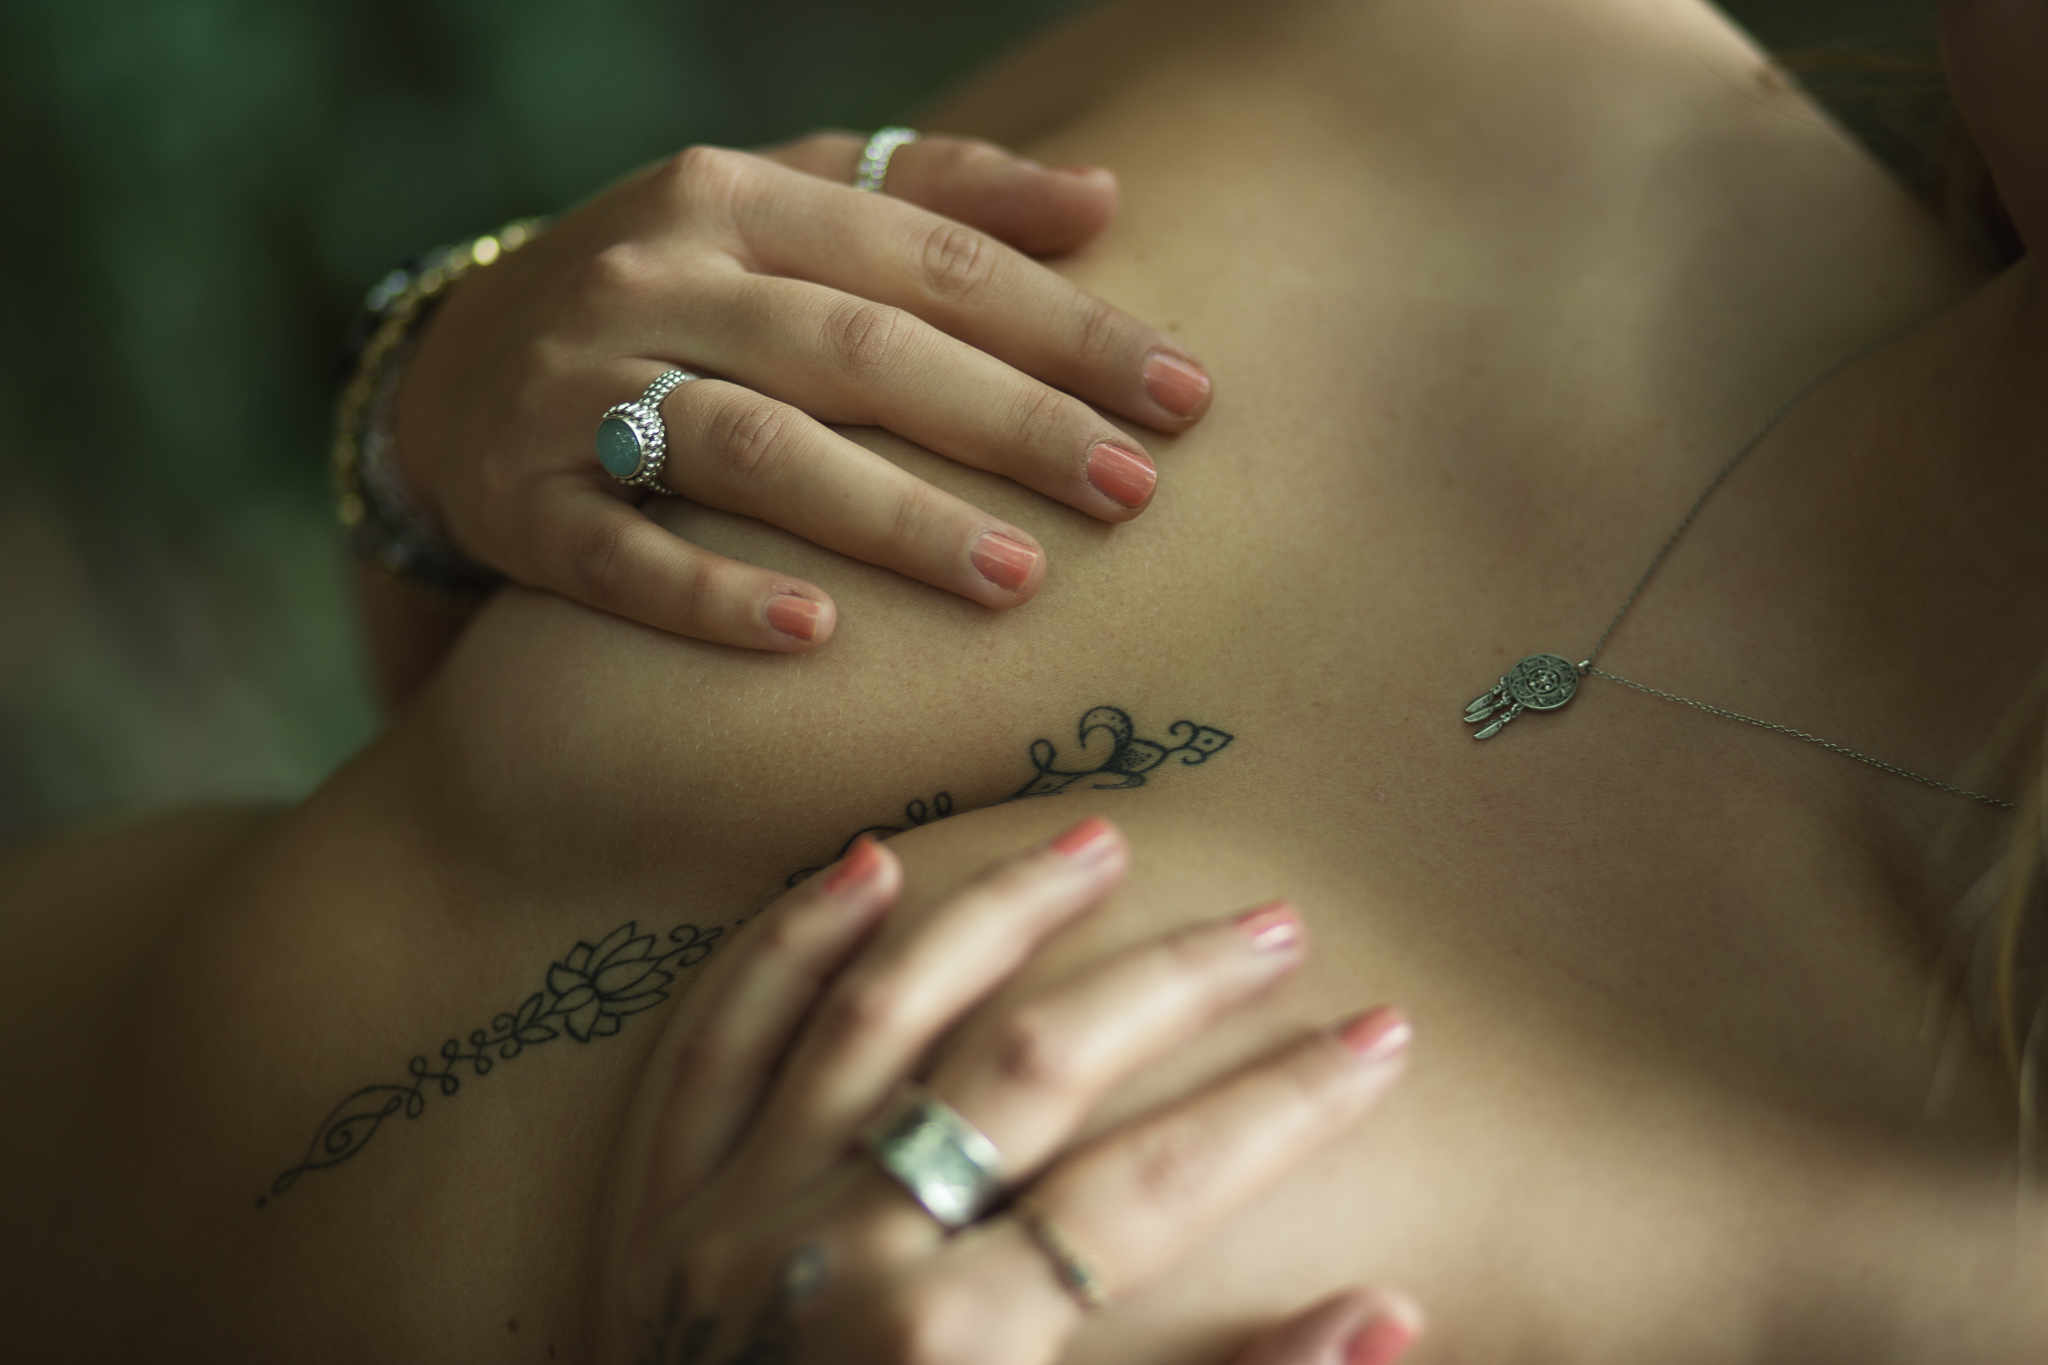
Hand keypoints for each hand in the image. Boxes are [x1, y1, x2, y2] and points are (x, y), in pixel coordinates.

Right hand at [393, 132, 1212, 651]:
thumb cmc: (672, 291)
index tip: (1185, 392)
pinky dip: (714, 594)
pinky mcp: (519, 501)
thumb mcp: (780, 207)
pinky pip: (623, 555)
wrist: (445, 369)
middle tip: (1134, 491)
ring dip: (892, 516)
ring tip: (1015, 577)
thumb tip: (1102, 198)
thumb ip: (934, 192)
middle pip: (862, 350)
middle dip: (1013, 422)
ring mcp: (577, 390)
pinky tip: (816, 636)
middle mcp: (659, 277)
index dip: (1065, 326)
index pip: (932, 258)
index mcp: (739, 196)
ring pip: (755, 448)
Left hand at [603, 818, 1419, 1364]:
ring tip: (1096, 841)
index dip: (1288, 1105)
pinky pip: (716, 1044)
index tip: (1380, 1037)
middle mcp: (849, 1247)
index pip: (1164, 1187)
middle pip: (1037, 1063)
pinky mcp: (656, 1207)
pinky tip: (864, 864)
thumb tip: (1386, 1314)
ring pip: (882, 1008)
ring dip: (999, 913)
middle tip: (1274, 925)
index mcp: (959, 1347)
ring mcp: (739, 1213)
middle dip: (1174, 983)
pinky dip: (787, 948)